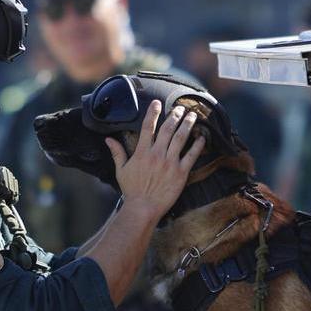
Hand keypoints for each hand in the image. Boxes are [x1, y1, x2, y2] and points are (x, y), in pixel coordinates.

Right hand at [106, 100, 205, 219]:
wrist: (143, 208)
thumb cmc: (131, 191)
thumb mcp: (121, 170)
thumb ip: (117, 153)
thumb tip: (108, 139)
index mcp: (142, 152)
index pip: (147, 127)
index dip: (153, 112)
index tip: (158, 103)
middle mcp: (157, 154)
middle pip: (167, 129)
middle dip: (175, 115)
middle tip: (180, 108)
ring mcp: (170, 163)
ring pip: (181, 138)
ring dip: (187, 124)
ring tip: (193, 115)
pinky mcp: (181, 173)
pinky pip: (191, 155)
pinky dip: (197, 145)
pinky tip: (202, 136)